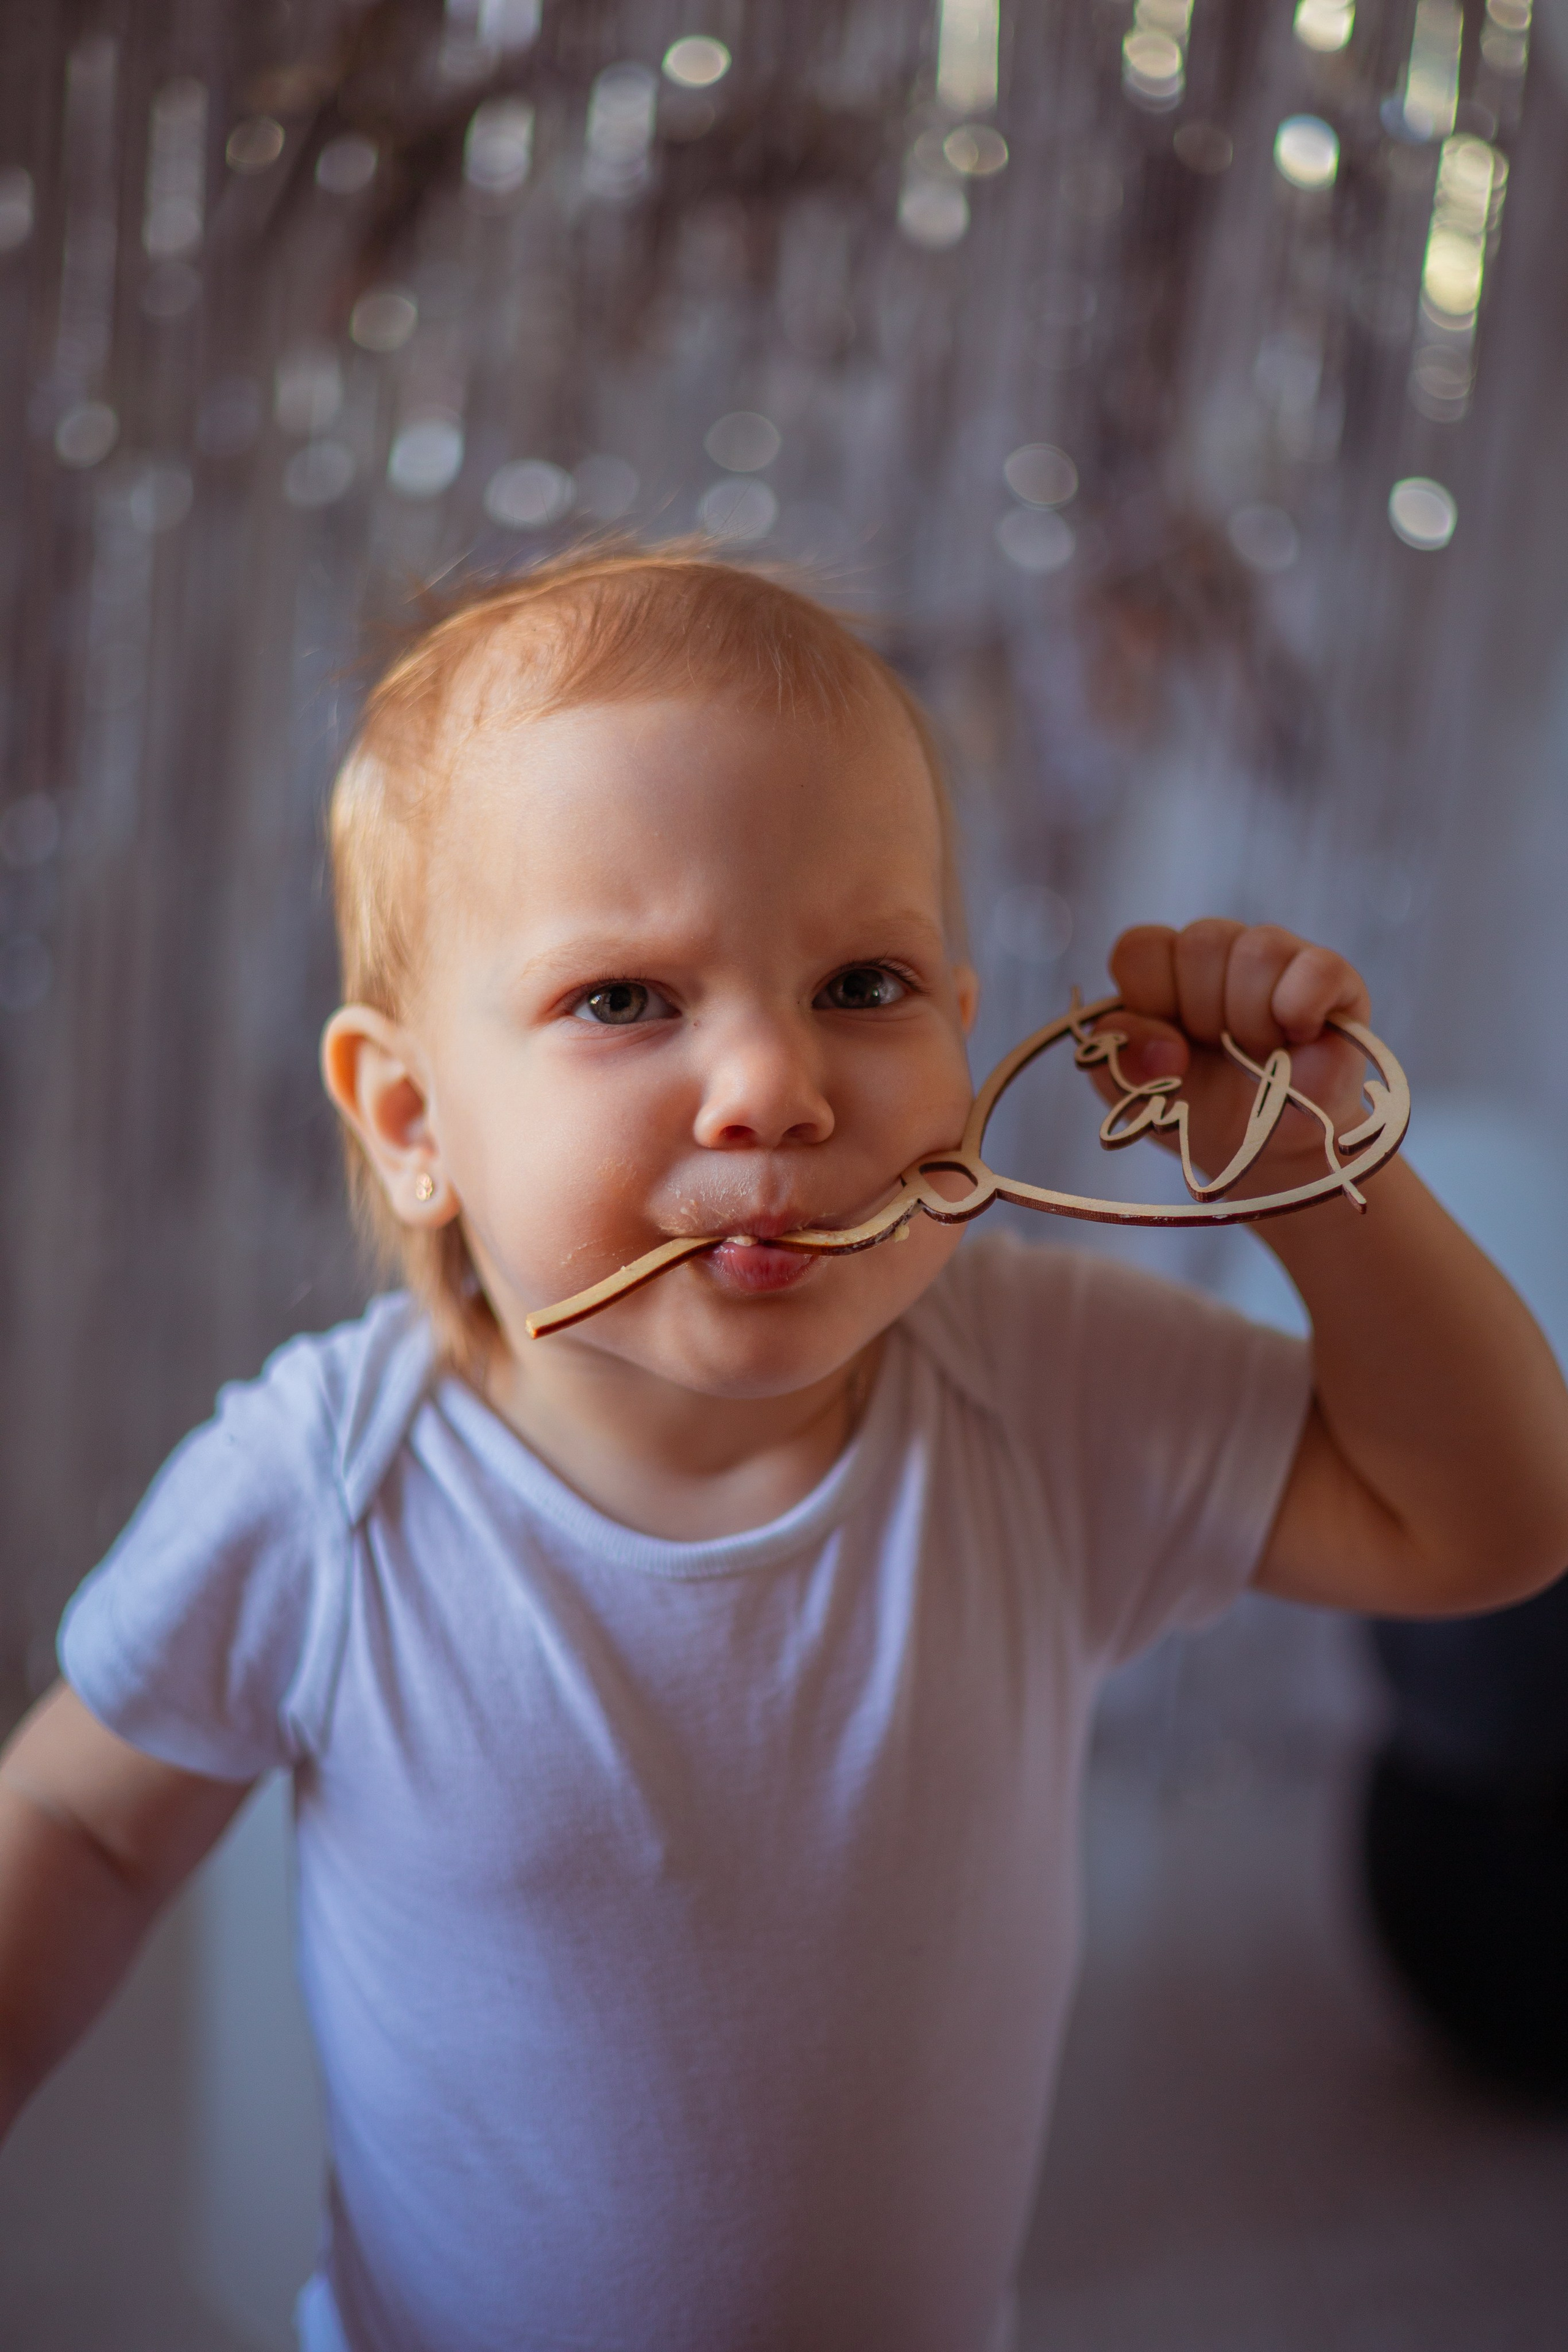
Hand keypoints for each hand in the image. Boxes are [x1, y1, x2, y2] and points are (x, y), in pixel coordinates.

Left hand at [1095, 920, 1372, 1194]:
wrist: (1269, 1151)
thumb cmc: (1202, 1111)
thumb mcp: (1142, 1096)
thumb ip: (1121, 1061)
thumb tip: (1164, 1048)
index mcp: (1165, 971)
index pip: (1140, 947)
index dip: (1149, 997)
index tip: (1169, 1048)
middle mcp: (1219, 953)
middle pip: (1201, 941)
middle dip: (1205, 1014)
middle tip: (1222, 1053)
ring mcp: (1278, 959)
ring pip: (1259, 949)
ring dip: (1252, 1019)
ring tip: (1261, 1054)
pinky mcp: (1333, 977)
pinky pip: (1318, 968)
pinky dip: (1303, 1007)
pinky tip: (1300, 1037)